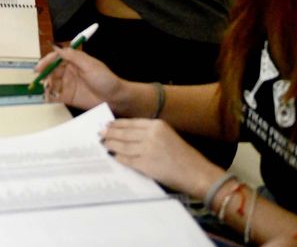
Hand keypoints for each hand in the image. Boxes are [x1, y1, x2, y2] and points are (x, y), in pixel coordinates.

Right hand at [35, 46, 130, 112]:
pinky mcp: (69, 97)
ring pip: (52, 83)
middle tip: (42, 81)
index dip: (46, 62)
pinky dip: (49, 96)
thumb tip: (56, 45)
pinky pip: (55, 96)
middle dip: (45, 75)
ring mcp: (68, 85)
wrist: (116, 99)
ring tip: (47, 90)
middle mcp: (69, 72)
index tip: (39, 68)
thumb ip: (72, 56)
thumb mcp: (90, 65)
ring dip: (47, 86)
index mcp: (74, 61)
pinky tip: (47, 98)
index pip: (56, 58)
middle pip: (51, 71)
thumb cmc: (106, 79)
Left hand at [100, 118, 214, 195]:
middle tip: (100, 133)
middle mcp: (151, 134)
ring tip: (103, 144)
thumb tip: (128, 134)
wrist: (197, 173)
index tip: (107, 124)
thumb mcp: (168, 136)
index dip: (117, 124)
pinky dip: (118, 157)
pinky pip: (127, 159)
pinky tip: (113, 156)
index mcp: (157, 125)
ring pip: (122, 145)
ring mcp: (147, 149)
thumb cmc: (184, 157)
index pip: (131, 122)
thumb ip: (150, 133)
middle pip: (124, 132)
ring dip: (111, 144)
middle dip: (110, 133)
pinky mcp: (146, 164)